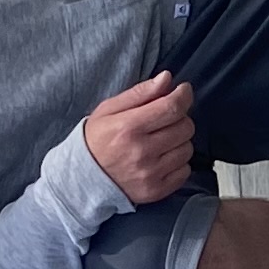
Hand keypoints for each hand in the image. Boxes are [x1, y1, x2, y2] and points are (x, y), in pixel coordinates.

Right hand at [81, 72, 197, 201]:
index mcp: (128, 127)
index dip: (183, 95)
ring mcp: (150, 174)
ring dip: (178, 141)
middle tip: (164, 119)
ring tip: (160, 141)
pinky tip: (161, 158)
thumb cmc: (96, 140)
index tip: (183, 90)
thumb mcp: (109, 109)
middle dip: (179, 118)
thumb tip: (167, 78)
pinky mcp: (156, 190)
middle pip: (184, 127)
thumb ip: (140, 93)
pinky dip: (178, 162)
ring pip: (187, 149)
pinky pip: (185, 171)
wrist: (82, 179)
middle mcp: (141, 152)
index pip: (171, 107)